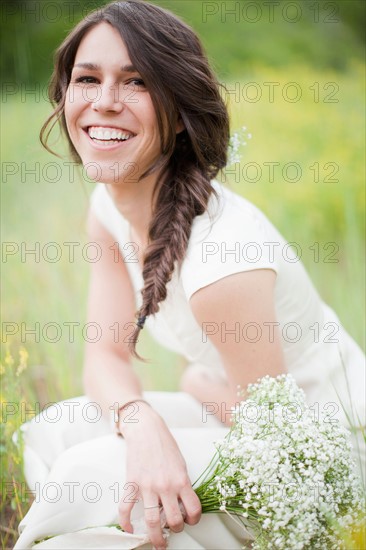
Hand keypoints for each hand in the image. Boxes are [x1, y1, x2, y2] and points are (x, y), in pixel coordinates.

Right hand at [118, 404, 201, 549]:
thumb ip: (182, 484)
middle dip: (175, 530)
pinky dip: (126, 523)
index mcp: (181, 480)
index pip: (194, 509)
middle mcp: (166, 485)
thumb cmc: (165, 444)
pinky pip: (126, 508)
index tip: (190, 520)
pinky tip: (129, 529)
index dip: (194, 520)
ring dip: (155, 536)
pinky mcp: (132, 483)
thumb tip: (181, 504)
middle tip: (172, 532)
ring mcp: (147, 486)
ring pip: (152, 521)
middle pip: (173, 520)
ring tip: (157, 542)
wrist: (146, 429)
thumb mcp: (181, 464)